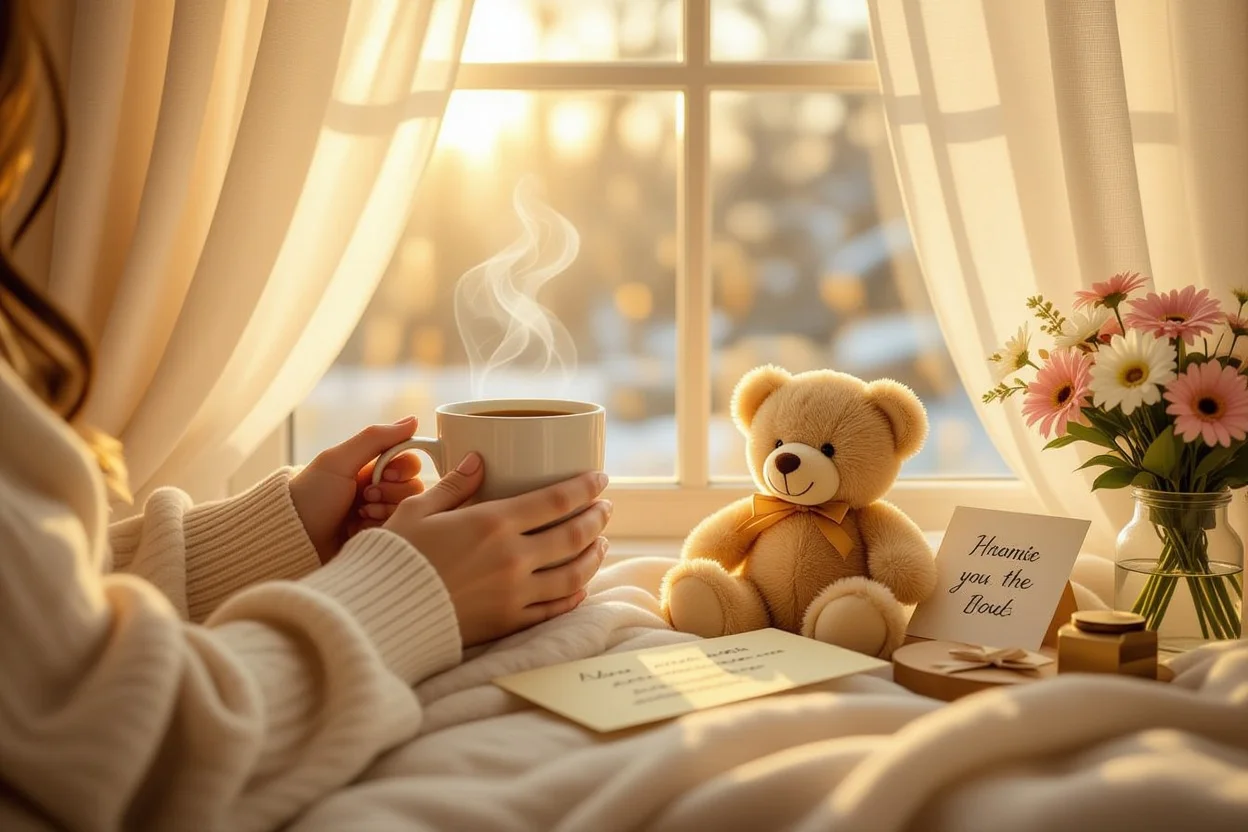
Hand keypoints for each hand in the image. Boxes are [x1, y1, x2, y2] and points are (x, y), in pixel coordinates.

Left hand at [290, 417, 425, 563]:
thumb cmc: (310, 495)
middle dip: (391, 492)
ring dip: (385, 511)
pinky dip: (380, 529)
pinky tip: (358, 530)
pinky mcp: (376, 537)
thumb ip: (376, 438)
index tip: (386, 474)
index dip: (403, 468)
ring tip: (359, 515)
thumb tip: (413, 420)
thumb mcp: (339, 461)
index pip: (409, 462)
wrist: (292, 538)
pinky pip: (397, 532)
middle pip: (413, 488)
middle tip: (366, 497)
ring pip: (407, 510)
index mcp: (370, 468)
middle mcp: (377, 490)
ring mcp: (377, 515)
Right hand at [383, 453, 611, 646]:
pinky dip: (575, 594)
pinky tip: (581, 585)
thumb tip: (478, 458)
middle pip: (574, 535)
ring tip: (602, 542)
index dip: (585, 488)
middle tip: (606, 508)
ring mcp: (515, 593)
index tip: (601, 479)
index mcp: (493, 523)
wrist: (381, 614)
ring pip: (574, 574)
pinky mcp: (509, 622)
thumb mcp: (419, 510)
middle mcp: (513, 558)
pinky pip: (555, 608)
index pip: (556, 500)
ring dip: (594, 555)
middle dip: (597, 518)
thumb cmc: (395, 556)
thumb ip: (454, 485)